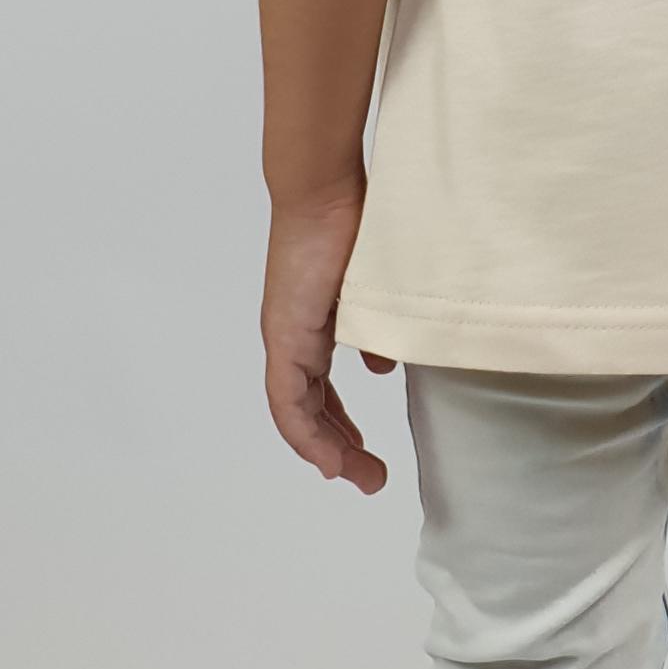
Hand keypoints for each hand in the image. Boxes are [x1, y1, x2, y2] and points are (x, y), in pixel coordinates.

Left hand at [262, 181, 397, 493]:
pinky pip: (288, 401)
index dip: (337, 428)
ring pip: (297, 412)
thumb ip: (375, 331)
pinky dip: (307, 434)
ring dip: (327, 449)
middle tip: (371, 479)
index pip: (317, 393)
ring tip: (361, 476)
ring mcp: (285, 337)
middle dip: (338, 448)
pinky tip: (330, 460)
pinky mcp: (285, 334)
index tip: (363, 455)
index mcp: (311, 327)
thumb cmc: (357, 224)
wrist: (323, 189)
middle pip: (307, 411)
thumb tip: (382, 367)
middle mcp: (292, 337)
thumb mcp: (376, 290)